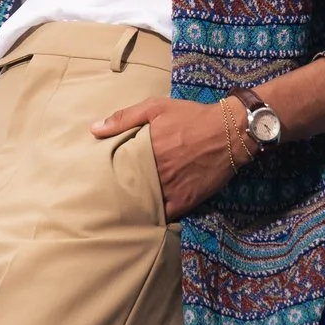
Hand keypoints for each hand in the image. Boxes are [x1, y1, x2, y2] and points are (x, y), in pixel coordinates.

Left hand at [91, 97, 243, 219]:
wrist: (231, 131)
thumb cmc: (192, 117)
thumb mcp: (156, 107)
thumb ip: (124, 118)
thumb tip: (94, 129)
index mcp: (145, 150)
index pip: (117, 170)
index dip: (107, 176)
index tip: (98, 179)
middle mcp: (157, 172)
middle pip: (129, 190)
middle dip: (118, 194)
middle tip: (106, 199)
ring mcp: (172, 189)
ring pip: (145, 205)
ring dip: (135, 207)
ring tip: (122, 211)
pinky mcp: (187, 200)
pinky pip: (166, 215)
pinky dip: (156, 217)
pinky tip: (146, 218)